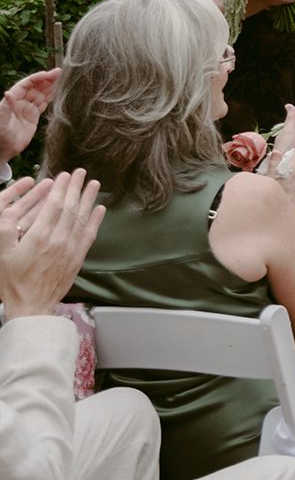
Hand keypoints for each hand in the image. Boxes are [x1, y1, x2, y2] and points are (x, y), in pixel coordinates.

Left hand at [0, 69, 59, 163]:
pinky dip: (49, 96)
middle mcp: (19, 102)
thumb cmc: (0, 135)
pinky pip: (42, 103)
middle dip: (45, 79)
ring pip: (40, 93)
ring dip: (49, 85)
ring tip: (59, 77)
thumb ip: (5, 106)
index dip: (35, 79)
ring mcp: (27, 108)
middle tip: (58, 72)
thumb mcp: (1, 121)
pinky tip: (56, 90)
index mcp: (12, 100)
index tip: (46, 74)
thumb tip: (8, 93)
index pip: (25, 85)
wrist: (4, 149)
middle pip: (34, 87)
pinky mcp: (33, 116)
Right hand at [0, 171, 104, 316]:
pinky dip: (96, 220)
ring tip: (94, 184)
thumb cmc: (12, 281)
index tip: (65, 175)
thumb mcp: (2, 251)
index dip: (62, 188)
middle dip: (77, 187)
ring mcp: (71, 249)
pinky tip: (100, 208)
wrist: (31, 306)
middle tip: (81, 172)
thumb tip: (16, 208)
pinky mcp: (78, 258)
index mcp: (40, 237)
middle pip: (71, 207)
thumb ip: (8, 228)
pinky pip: (90, 234)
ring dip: (89, 199)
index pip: (55, 205)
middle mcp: (59, 240)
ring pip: (83, 218)